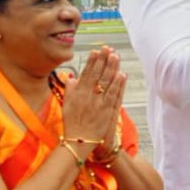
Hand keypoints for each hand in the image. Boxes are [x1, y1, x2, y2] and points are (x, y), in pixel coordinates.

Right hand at [62, 46, 126, 160]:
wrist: (79, 141)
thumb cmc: (72, 123)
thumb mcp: (67, 104)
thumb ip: (70, 89)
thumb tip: (72, 77)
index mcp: (78, 93)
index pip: (86, 73)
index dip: (92, 62)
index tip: (96, 51)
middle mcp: (88, 96)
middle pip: (98, 75)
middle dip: (103, 61)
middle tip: (108, 48)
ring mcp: (98, 103)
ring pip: (107, 82)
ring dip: (112, 68)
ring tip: (116, 56)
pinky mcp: (107, 111)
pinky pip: (114, 95)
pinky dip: (118, 85)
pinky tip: (122, 74)